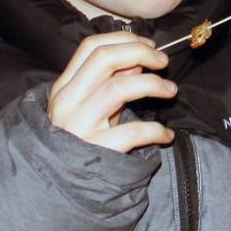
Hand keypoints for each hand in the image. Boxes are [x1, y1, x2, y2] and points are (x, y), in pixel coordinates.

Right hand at [49, 32, 177, 152]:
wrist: (60, 190)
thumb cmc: (81, 143)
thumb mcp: (90, 109)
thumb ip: (111, 83)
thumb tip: (138, 61)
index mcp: (63, 88)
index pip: (90, 47)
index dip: (125, 40)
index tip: (150, 45)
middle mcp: (67, 103)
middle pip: (104, 59)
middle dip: (140, 53)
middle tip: (163, 62)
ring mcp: (79, 127)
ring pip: (117, 87)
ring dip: (151, 83)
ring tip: (170, 91)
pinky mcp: (96, 151)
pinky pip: (132, 132)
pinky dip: (155, 130)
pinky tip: (166, 135)